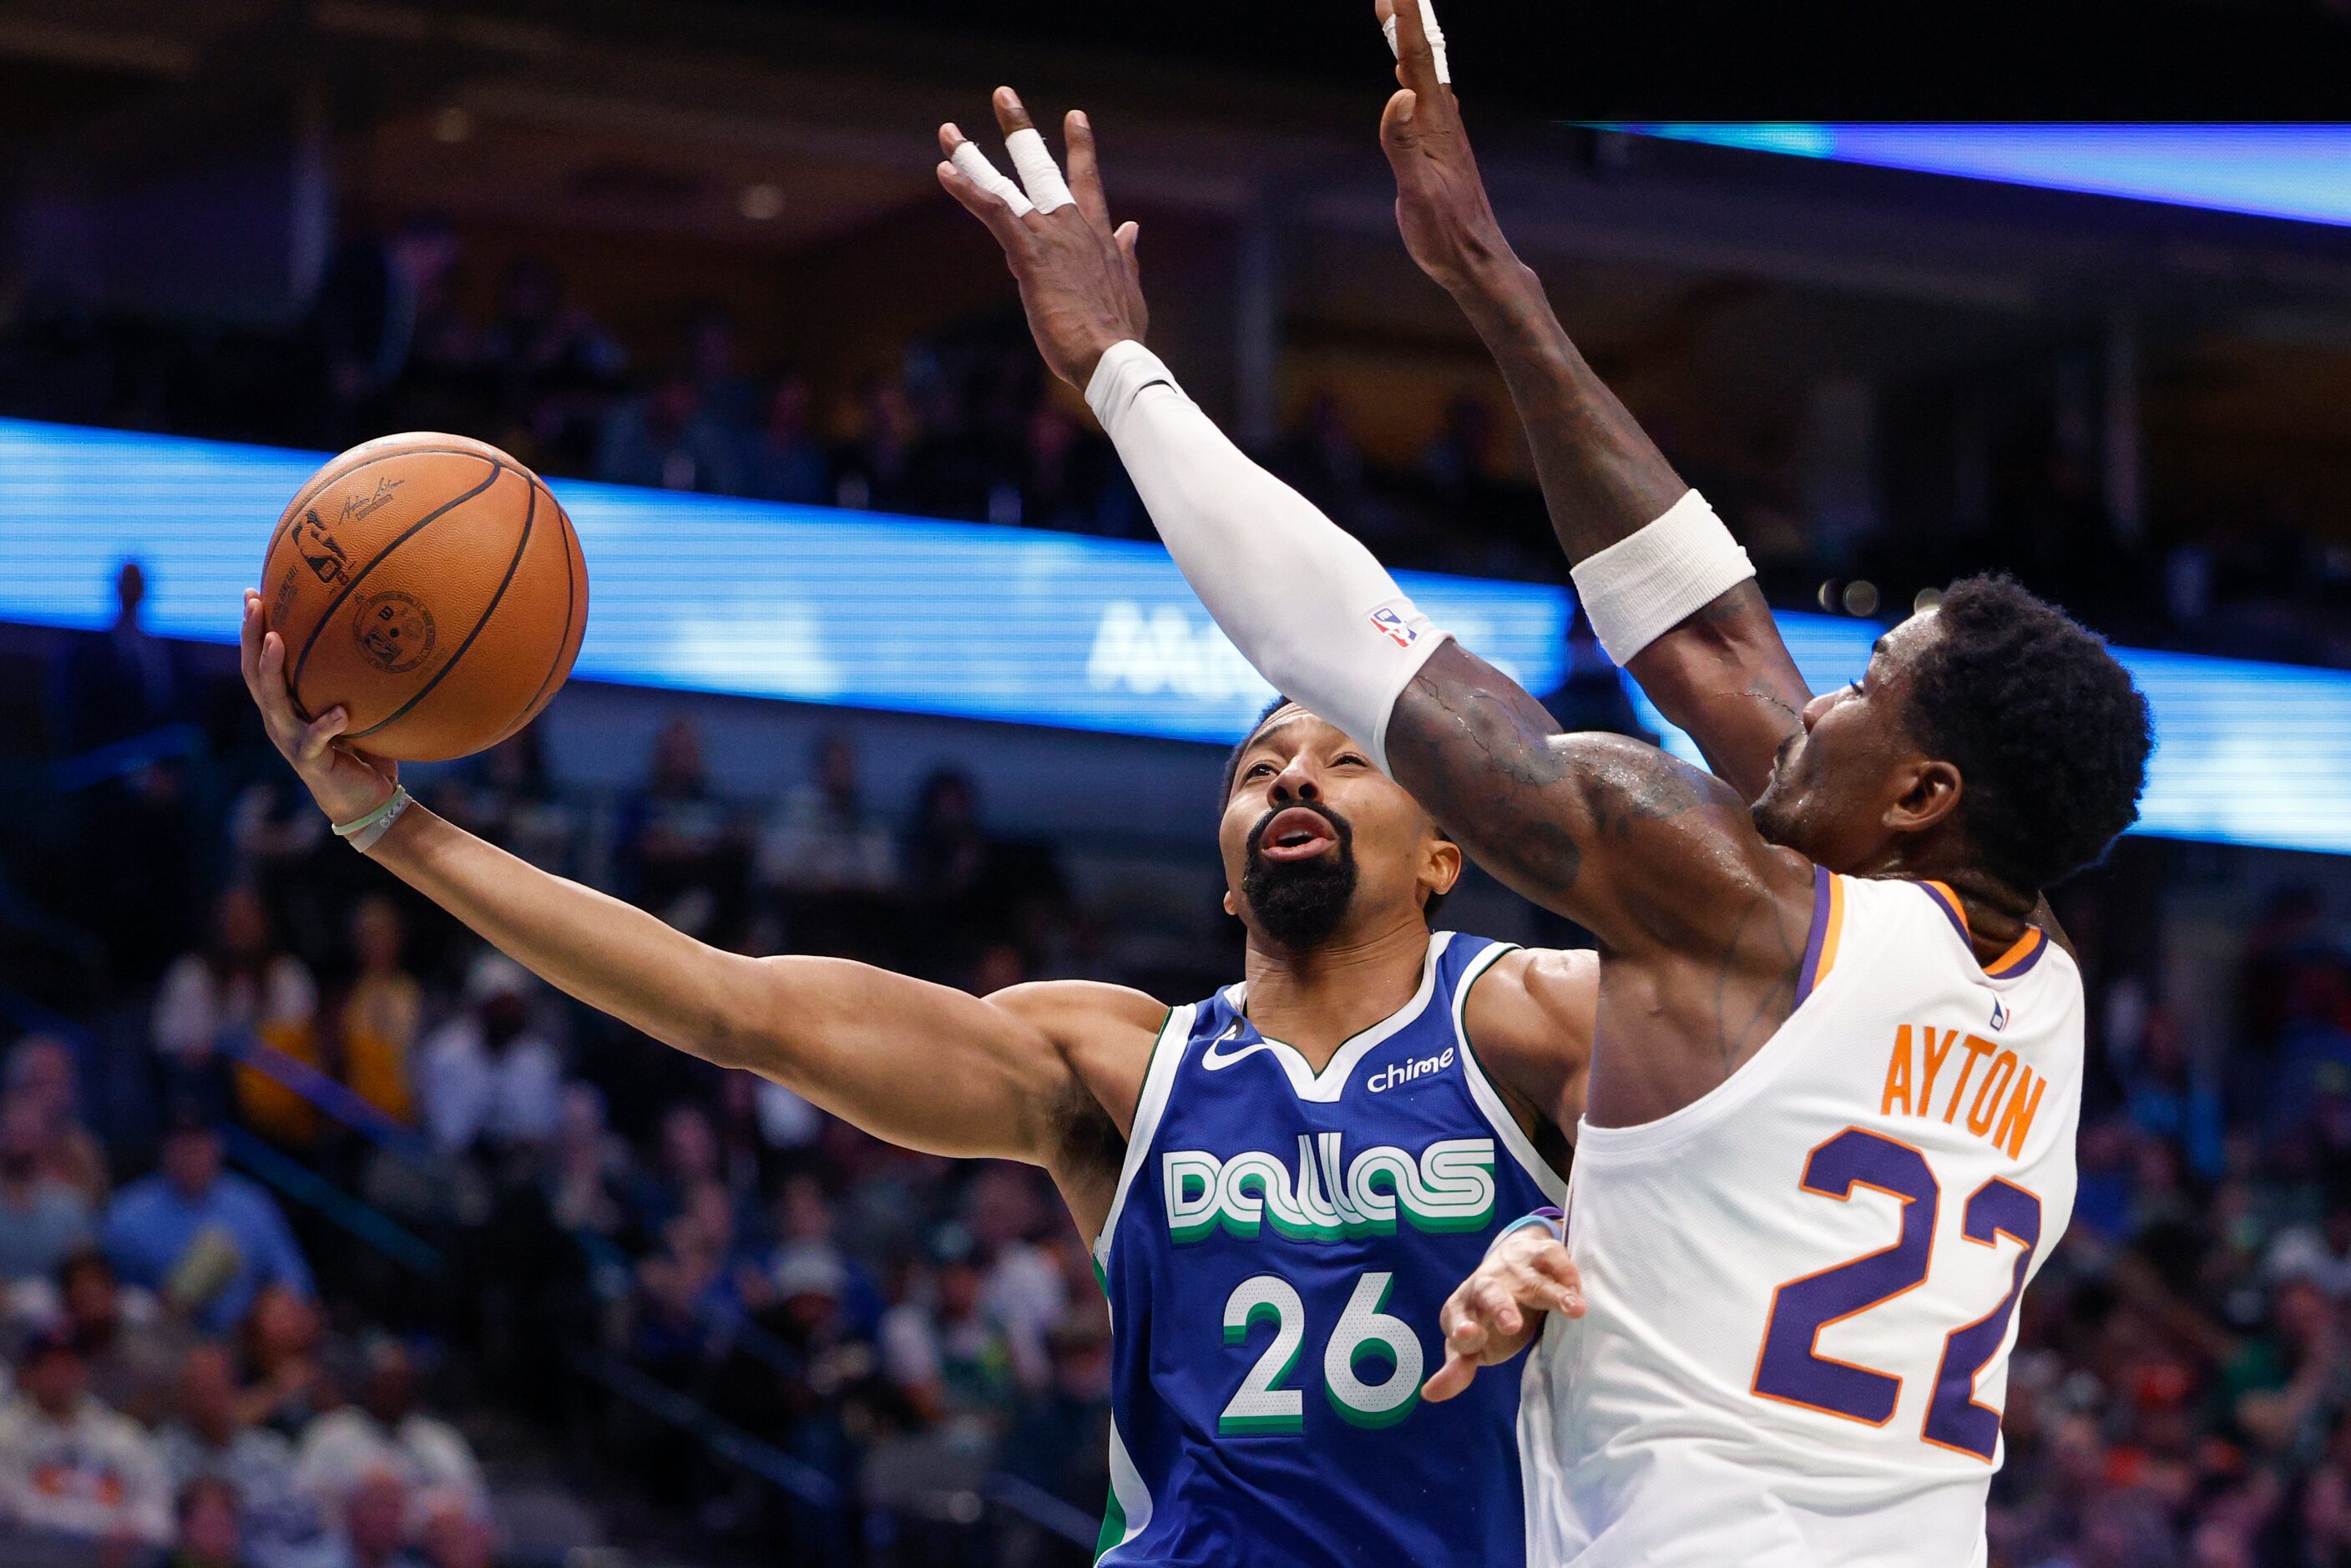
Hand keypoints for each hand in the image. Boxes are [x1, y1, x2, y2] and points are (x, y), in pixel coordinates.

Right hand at [240, 590, 399, 827]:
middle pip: (254, 673)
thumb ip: (355, 679)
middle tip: (253, 602)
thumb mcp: (356, 706)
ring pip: (272, 701)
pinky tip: (339, 712)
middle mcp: (280, 719)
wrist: (367, 800)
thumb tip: (381, 633)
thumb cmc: (364, 749)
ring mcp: (291, 741)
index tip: (252, 592)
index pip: (260, 661)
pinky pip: (315, 740)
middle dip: (250, 636)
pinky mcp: (310, 762)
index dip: (252, 629)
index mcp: (286, 704)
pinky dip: (326, 726)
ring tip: (275, 639)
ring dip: (271, 669)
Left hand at [936, 89, 1145, 389]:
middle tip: (1003, 94)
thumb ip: (1127, 255)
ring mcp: (1052, 239)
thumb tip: (1132, 229)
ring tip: (948, 132)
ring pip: (1006, 186)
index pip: (1087, 182)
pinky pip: (995, 213)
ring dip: (973, 158)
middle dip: (1020, 130)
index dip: (1080, 147)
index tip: (1073, 115)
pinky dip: (969, 191)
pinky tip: (944, 171)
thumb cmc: (1119, 337)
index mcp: (1099, 237)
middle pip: (1043, 167)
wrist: (1115, 361)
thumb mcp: (1129, 289)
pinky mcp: (1030, 257)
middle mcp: (1074, 227)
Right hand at [1375, 0, 1512, 292]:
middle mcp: (1443, 121)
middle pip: (1424, 58)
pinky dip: (1414, 76)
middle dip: (1406, 20)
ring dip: (1409, 43)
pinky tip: (1409, 79)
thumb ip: (1403, 144)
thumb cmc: (1446, 234)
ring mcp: (1444, 135)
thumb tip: (1399, 93)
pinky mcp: (1441, 150)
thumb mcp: (1417, 193)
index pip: (1418, 59)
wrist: (1477, 261)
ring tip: (1394, 19)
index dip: (1405, 20)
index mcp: (1435, 125)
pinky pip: (1426, 98)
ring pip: (1427, 76)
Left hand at [1421, 1224, 1583, 1400]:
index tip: (1469, 1336)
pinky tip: (1578, 1289)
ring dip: (1554, 1294)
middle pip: (1489, 1294)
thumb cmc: (1488, 1317)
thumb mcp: (1470, 1345)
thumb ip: (1457, 1368)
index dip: (1462, 1331)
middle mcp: (1485, 1285)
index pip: (1457, 1319)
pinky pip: (1552, 1258)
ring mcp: (1514, 1269)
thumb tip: (1429, 1394)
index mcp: (1462, 1308)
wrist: (1507, 1264)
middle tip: (1511, 1325)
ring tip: (1576, 1309)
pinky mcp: (1539, 1255)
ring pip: (1531, 1280)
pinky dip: (1566, 1272)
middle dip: (1500, 1307)